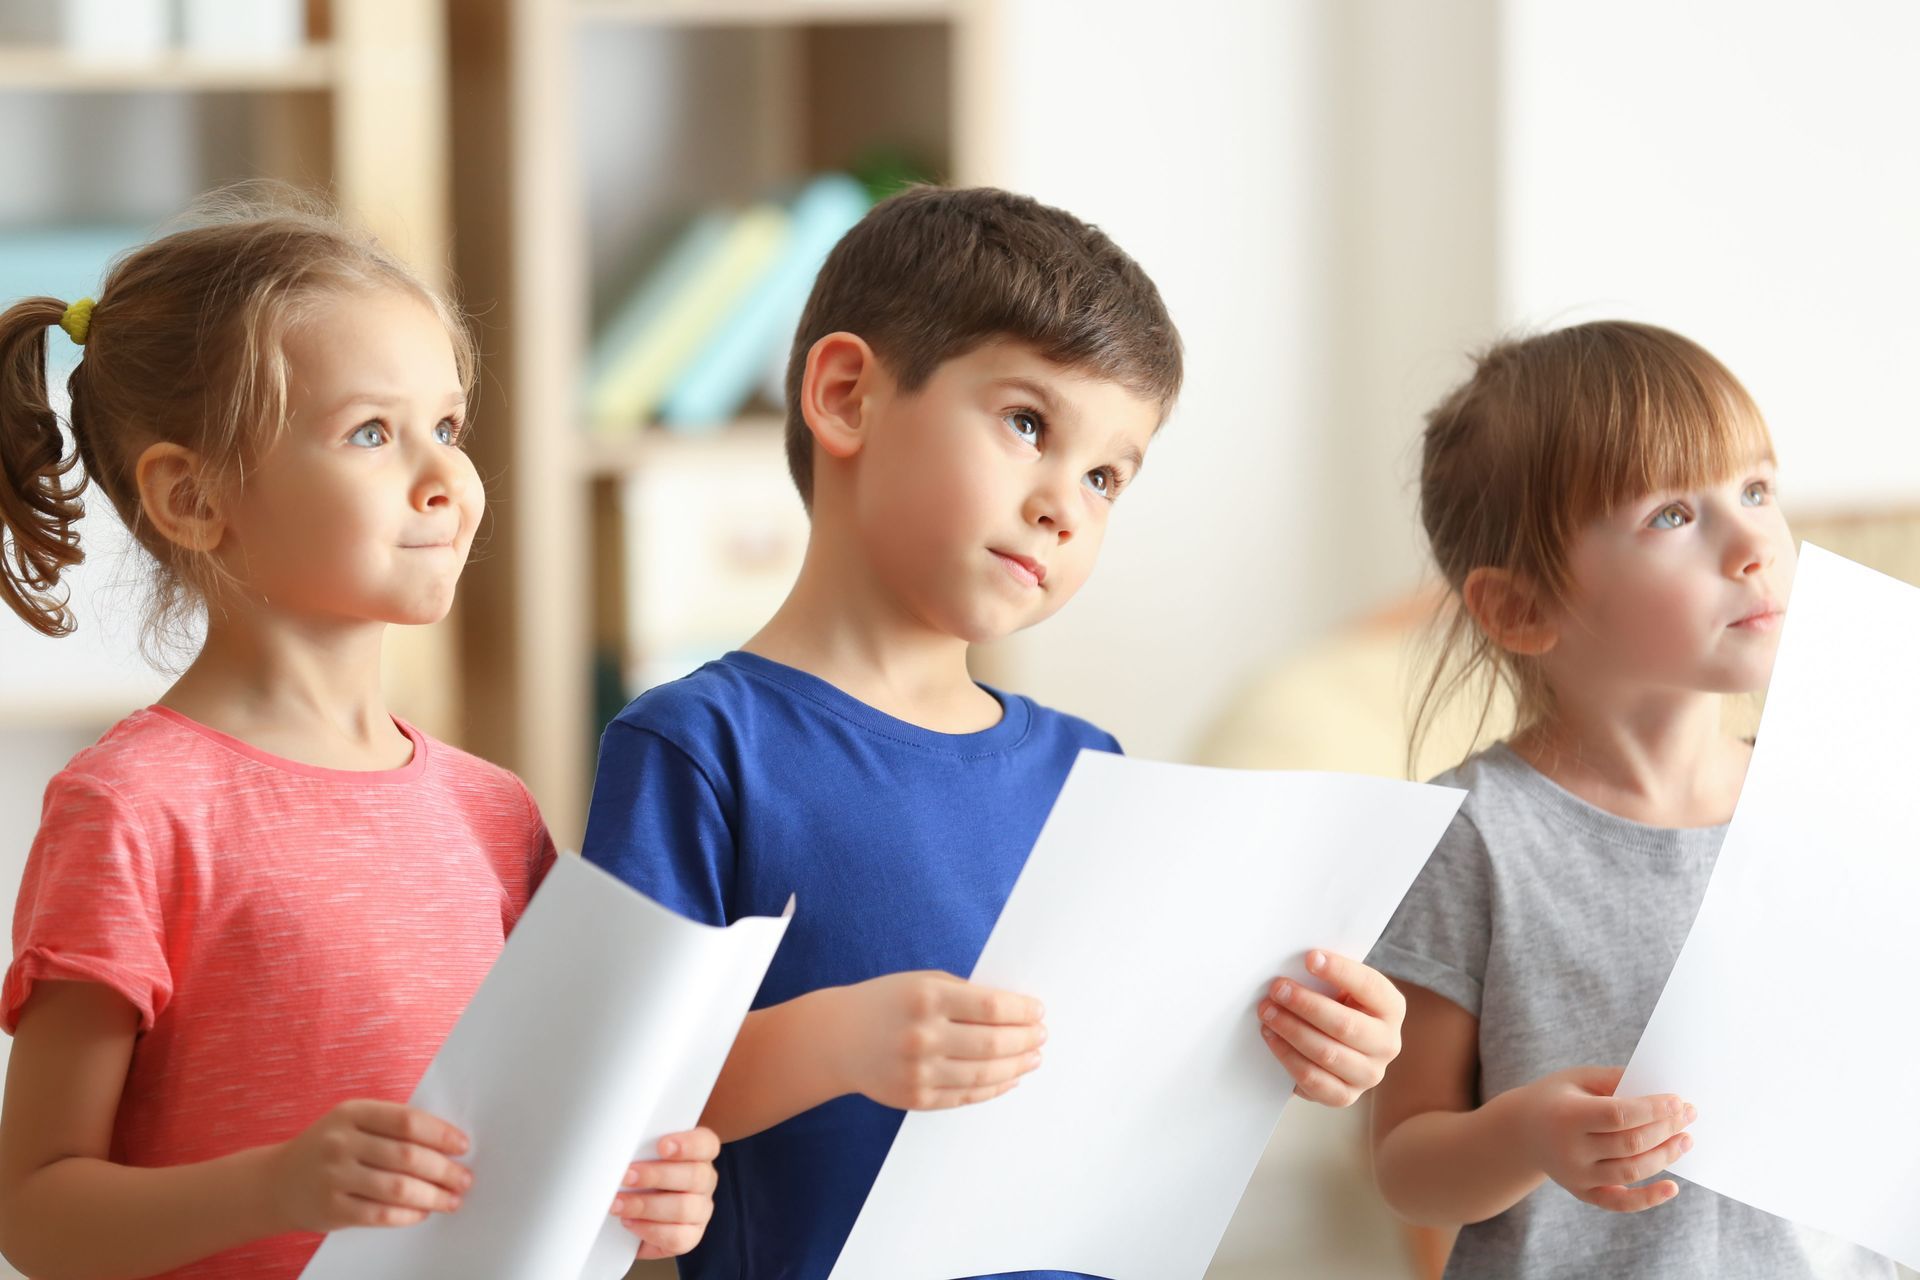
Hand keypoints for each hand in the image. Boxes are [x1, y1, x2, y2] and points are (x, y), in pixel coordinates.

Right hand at [267, 1099, 471, 1231]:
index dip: (441, 1134)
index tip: (463, 1146)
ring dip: (433, 1196)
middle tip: (465, 1179)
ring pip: (397, 1188)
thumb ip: (390, 1127)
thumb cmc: (328, 1149)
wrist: (274, 1182)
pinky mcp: (331, 1208)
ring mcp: (333, 1176)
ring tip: (452, 1200)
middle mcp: (340, 1142)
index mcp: (351, 1113)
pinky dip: (407, 1215)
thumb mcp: (350, 1124)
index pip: (407, 1121)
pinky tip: (422, 1212)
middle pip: (406, 1156)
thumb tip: (447, 1144)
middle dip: (444, 1170)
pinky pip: (380, 1214)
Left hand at [610, 1128, 719, 1259]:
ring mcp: (701, 1210)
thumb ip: (641, 1151)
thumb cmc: (639, 1179)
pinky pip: (677, 1237)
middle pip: (694, 1176)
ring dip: (645, 1206)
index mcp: (699, 1154)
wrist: (632, 1216)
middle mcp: (705, 1181)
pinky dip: (649, 1230)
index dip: (688, 1144)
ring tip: (619, 1204)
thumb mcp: (641, 1158)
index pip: (706, 1144)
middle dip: (656, 1176)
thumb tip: (623, 1151)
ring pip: (683, 1208)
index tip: (662, 1146)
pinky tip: (630, 1222)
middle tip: (627, 1176)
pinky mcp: (691, 1236)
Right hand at [824, 971, 1045, 1110]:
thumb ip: (964, 994)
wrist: (836, 1037)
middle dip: (1025, 1039)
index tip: (1038, 1011)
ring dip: (1017, 1066)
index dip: (1022, 1011)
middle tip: (1042, 1035)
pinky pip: (966, 1096)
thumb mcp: (922, 982)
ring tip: (1033, 1057)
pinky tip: (1010, 1078)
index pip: (990, 1006)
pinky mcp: (916, 1098)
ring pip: (984, 1074)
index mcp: (926, 997)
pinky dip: (994, 1088)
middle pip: (992, 1043)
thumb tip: (1017, 1011)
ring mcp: (918, 1071)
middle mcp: (922, 1035)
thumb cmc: (887, 1002)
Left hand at [1256, 950, 1405, 1106]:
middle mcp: (1388, 1044)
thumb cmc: (1338, 1005)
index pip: (1369, 986)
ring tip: (1267, 1012)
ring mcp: (1369, 1074)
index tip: (1309, 958)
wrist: (1340, 1044)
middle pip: (1345, 1025)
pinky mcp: (1346, 1096)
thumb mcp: (1342, 986)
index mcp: (1391, 1008)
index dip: (1339, 971)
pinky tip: (1271, 1038)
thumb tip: (1299, 962)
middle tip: (1277, 989)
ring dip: (1291, 1030)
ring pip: (1327, 1054)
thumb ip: (1328, 976)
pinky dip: (1288, 1057)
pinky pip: (1314, 1080)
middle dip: (1305, 1005)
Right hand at [1517, 1066, 1696, 1211]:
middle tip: (1689, 1115)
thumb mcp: (1577, 1078)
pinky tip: (1673, 1187)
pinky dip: (1649, 1199)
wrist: (1520, 1131)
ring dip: (1665, 1156)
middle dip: (1666, 1128)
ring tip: (1686, 1140)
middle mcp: (1569, 1150)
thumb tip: (1659, 1088)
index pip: (1618, 1115)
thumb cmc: (1556, 1097)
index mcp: (1566, 1116)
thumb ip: (1615, 1079)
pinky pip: (1620, 1203)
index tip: (1679, 1101)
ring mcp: (1576, 1176)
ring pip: (1631, 1172)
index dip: (1653, 1109)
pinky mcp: (1583, 1193)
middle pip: (1630, 1144)